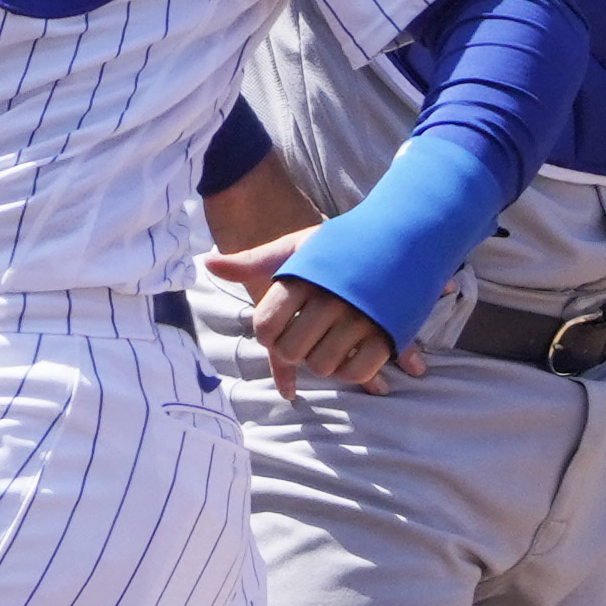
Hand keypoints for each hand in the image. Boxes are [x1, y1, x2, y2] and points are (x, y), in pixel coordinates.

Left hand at [198, 228, 422, 397]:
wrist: (398, 233)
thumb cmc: (337, 245)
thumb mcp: (294, 246)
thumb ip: (250, 261)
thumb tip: (208, 263)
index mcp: (303, 279)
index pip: (265, 325)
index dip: (266, 334)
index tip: (275, 330)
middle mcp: (330, 299)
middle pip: (292, 351)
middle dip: (292, 352)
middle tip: (301, 342)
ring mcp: (362, 317)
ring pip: (323, 365)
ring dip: (321, 363)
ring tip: (326, 346)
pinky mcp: (389, 333)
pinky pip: (358, 371)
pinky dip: (351, 372)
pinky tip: (349, 357)